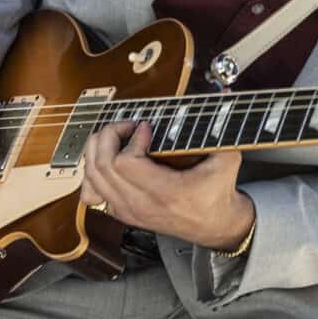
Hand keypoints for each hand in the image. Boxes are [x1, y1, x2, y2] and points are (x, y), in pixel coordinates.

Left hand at [79, 120, 253, 250]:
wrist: (214, 226)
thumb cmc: (218, 192)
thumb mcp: (226, 161)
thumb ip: (222, 129)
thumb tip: (224, 92)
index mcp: (164, 193)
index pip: (125, 162)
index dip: (132, 137)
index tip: (147, 127)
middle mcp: (140, 205)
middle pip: (102, 166)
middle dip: (110, 136)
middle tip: (128, 126)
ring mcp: (127, 211)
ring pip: (92, 177)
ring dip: (98, 150)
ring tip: (117, 137)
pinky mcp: (122, 213)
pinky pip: (91, 191)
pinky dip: (92, 171)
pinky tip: (107, 159)